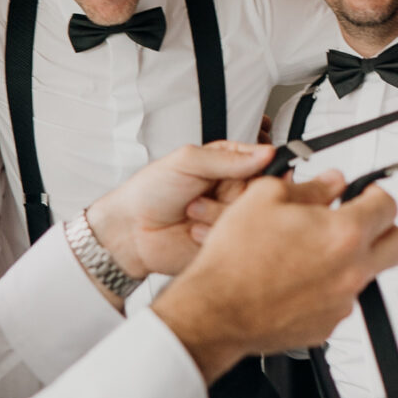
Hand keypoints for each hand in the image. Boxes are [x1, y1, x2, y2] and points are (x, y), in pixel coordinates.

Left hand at [86, 141, 272, 284]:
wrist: (130, 230)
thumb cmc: (151, 191)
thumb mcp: (187, 161)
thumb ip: (228, 157)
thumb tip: (267, 153)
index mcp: (229, 168)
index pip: (266, 164)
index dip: (266, 170)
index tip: (258, 174)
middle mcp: (233, 194)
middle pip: (261, 193)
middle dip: (234, 194)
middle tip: (207, 192)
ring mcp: (230, 220)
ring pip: (248, 217)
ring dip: (217, 214)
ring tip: (191, 211)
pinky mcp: (225, 244)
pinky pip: (236, 241)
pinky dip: (212, 235)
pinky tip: (193, 231)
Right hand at [151, 173, 397, 383]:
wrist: (215, 310)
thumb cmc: (235, 260)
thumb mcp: (264, 199)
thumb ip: (308, 186)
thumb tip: (329, 182)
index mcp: (343, 234)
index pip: (387, 206)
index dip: (376, 193)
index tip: (364, 194)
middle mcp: (351, 270)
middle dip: (385, 228)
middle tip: (361, 221)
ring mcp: (341, 302)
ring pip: (367, 275)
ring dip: (351, 260)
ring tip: (313, 253)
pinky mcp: (326, 326)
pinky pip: (340, 302)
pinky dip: (327, 289)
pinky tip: (297, 281)